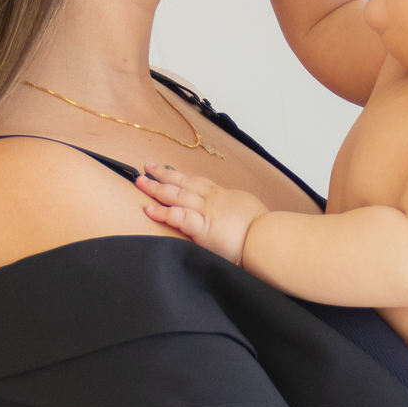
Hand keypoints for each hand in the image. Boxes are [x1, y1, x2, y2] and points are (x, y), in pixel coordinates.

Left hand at [136, 164, 267, 263]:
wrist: (267, 238)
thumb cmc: (263, 230)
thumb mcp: (249, 212)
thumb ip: (236, 212)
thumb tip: (235, 217)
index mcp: (223, 196)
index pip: (198, 183)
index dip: (182, 176)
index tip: (169, 171)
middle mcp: (212, 200)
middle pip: (183, 183)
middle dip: (163, 175)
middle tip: (147, 168)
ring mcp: (206, 212)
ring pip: (176, 195)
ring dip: (156, 188)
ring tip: (140, 182)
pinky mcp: (202, 227)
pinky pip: (178, 217)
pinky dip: (163, 212)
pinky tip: (149, 208)